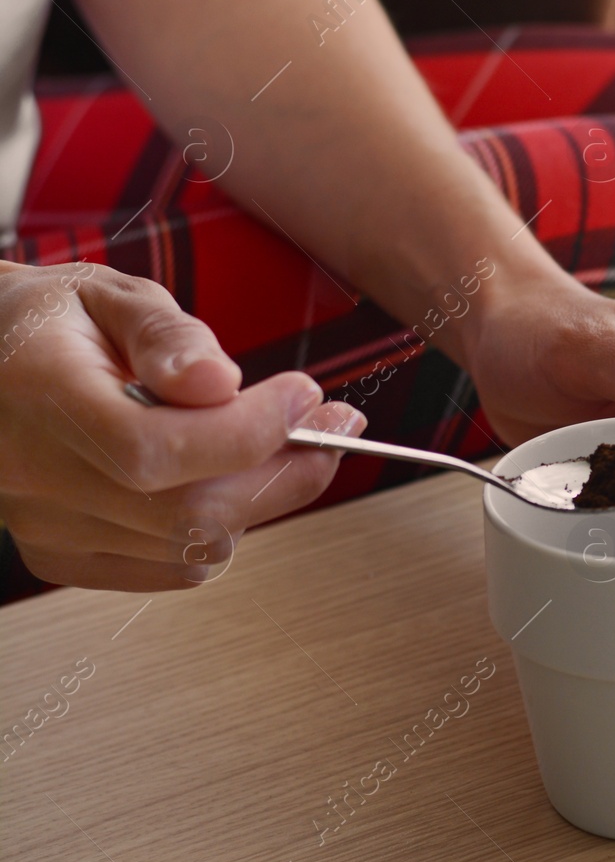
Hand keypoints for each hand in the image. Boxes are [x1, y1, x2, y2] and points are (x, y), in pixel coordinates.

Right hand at [0, 261, 364, 590]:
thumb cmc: (50, 324)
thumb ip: (167, 336)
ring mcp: (47, 527)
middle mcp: (35, 477)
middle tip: (332, 425)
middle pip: (186, 513)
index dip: (248, 432)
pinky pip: (170, 565)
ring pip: (190, 546)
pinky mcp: (63, 555)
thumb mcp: (109, 297)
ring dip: (260, 497)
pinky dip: (222, 528)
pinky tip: (229, 478)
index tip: (305, 394)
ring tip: (282, 441)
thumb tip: (218, 382)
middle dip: (284, 471)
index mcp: (39, 398)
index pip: (153, 450)